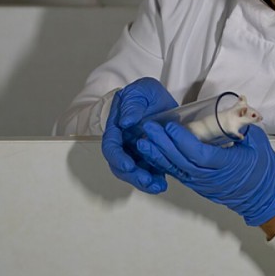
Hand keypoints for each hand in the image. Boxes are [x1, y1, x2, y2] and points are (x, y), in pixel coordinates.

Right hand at [101, 77, 178, 193]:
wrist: (163, 101)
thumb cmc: (148, 94)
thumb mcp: (142, 90)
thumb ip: (132, 103)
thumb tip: (126, 122)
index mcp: (117, 128)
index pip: (111, 146)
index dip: (118, 157)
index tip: (128, 165)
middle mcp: (123, 143)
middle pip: (120, 165)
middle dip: (132, 175)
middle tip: (146, 180)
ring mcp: (136, 152)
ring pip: (134, 172)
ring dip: (144, 182)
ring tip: (158, 185)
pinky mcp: (149, 158)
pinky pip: (149, 173)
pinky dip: (154, 180)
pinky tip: (163, 183)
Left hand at [136, 121, 274, 225]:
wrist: (263, 196)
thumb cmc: (262, 170)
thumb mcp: (258, 144)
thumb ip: (245, 126)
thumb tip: (239, 108)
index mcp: (227, 165)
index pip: (200, 154)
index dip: (183, 141)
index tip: (170, 127)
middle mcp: (210, 177)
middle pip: (182, 161)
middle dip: (163, 144)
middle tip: (149, 128)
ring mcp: (202, 183)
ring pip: (176, 169)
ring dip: (158, 154)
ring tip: (142, 141)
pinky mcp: (197, 184)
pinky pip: (178, 173)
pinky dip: (163, 163)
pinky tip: (151, 153)